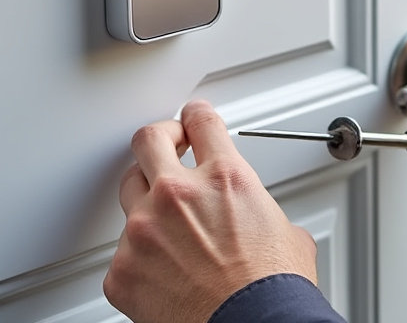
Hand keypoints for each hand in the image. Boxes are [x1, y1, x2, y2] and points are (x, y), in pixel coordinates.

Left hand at [103, 100, 317, 322]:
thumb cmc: (271, 290)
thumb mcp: (284, 231)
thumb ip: (258, 210)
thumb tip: (254, 219)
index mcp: (225, 179)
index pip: (201, 121)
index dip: (197, 116)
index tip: (193, 119)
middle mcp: (178, 196)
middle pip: (148, 140)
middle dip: (159, 138)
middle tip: (167, 144)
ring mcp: (143, 230)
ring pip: (128, 192)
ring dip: (146, 197)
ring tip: (164, 217)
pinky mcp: (122, 269)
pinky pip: (123, 251)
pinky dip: (140, 256)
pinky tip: (162, 269)